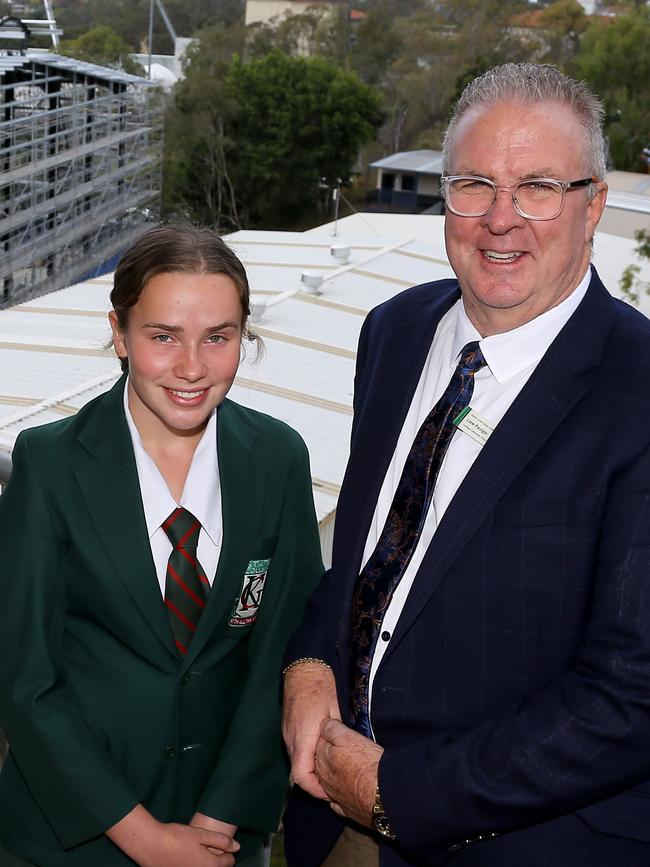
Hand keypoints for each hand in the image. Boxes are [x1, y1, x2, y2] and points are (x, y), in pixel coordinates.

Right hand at [106, 804, 239, 866]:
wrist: (150, 845)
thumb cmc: (176, 837)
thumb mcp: (201, 834)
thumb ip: (221, 840)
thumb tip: (237, 847)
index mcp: (210, 865)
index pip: (228, 862)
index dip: (227, 852)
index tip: (223, 845)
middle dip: (217, 860)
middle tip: (210, 848)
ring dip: (205, 864)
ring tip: (198, 853)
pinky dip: (193, 865)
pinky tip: (186, 858)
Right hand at [282, 662, 339, 798]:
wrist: (303, 668)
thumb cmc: (320, 686)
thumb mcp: (335, 711)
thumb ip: (336, 735)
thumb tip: (344, 752)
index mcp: (303, 736)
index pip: (301, 776)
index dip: (314, 790)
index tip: (328, 792)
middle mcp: (291, 739)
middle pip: (297, 773)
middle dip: (314, 783)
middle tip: (333, 785)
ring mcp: (287, 734)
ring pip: (295, 762)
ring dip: (310, 770)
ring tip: (329, 771)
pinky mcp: (287, 729)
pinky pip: (294, 751)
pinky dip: (305, 758)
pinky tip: (320, 753)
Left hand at [315, 718, 382, 827]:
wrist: (384, 795)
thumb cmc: (368, 764)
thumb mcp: (351, 737)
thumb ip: (333, 729)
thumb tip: (324, 724)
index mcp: (324, 757)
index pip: (320, 741)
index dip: (331, 737)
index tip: (342, 735)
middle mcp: (324, 778)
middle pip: (323, 762)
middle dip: (331, 755)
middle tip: (348, 750)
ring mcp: (333, 795)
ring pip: (328, 781)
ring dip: (335, 774)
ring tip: (351, 768)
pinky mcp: (345, 809)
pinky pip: (337, 799)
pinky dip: (341, 793)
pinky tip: (349, 789)